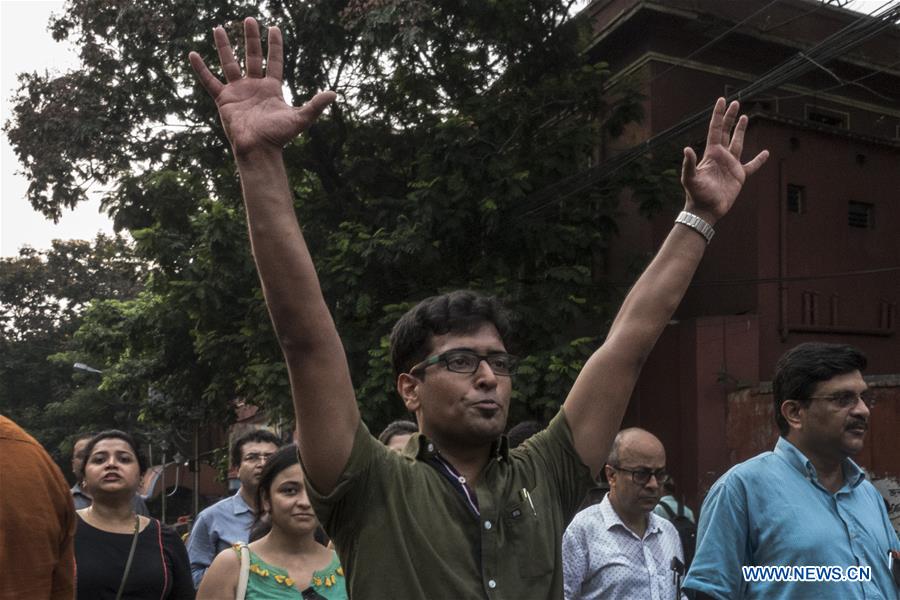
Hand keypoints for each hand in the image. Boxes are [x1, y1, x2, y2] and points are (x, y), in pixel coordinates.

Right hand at [188, 17, 335, 155]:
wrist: (259, 149)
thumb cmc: (278, 136)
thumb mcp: (300, 118)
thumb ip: (315, 105)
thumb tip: (334, 94)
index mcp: (272, 88)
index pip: (273, 61)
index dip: (274, 45)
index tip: (274, 27)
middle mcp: (254, 86)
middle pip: (252, 56)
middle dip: (251, 38)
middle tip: (249, 19)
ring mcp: (238, 91)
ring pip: (229, 63)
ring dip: (224, 45)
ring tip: (218, 27)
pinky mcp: (223, 99)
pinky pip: (209, 80)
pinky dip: (200, 68)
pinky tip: (192, 53)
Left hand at [680, 98, 768, 223]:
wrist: (706, 210)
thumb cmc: (696, 195)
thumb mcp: (690, 179)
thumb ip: (689, 164)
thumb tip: (686, 149)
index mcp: (711, 154)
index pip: (715, 130)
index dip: (718, 115)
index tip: (722, 100)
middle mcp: (721, 156)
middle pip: (726, 132)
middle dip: (730, 117)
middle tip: (735, 103)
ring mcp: (730, 165)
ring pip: (738, 143)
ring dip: (741, 131)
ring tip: (745, 117)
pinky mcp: (739, 176)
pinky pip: (751, 166)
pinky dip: (759, 160)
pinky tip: (765, 153)